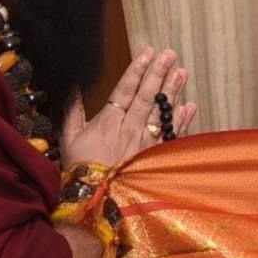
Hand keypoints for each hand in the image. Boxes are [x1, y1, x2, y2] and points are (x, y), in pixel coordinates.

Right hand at [61, 46, 197, 167]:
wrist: (95, 204)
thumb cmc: (80, 172)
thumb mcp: (69, 140)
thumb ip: (73, 113)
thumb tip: (73, 90)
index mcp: (107, 123)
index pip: (124, 90)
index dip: (136, 70)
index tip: (147, 53)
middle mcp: (128, 130)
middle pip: (146, 97)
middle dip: (158, 73)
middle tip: (169, 54)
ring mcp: (145, 145)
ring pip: (160, 113)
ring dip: (172, 91)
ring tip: (181, 72)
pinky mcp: (155, 159)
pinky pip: (171, 136)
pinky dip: (181, 121)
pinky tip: (189, 106)